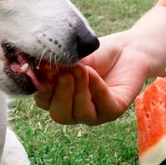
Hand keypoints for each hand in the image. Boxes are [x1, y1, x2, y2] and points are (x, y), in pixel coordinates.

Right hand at [34, 36, 149, 125]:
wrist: (126, 49)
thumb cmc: (96, 54)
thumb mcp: (72, 57)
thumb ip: (56, 65)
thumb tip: (38, 67)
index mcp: (58, 97)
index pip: (42, 100)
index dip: (41, 88)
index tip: (44, 71)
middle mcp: (73, 110)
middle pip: (59, 115)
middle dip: (60, 93)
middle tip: (65, 73)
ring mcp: (93, 114)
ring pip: (79, 114)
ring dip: (78, 90)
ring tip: (82, 69)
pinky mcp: (113, 112)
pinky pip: (102, 107)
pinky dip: (96, 89)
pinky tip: (93, 74)